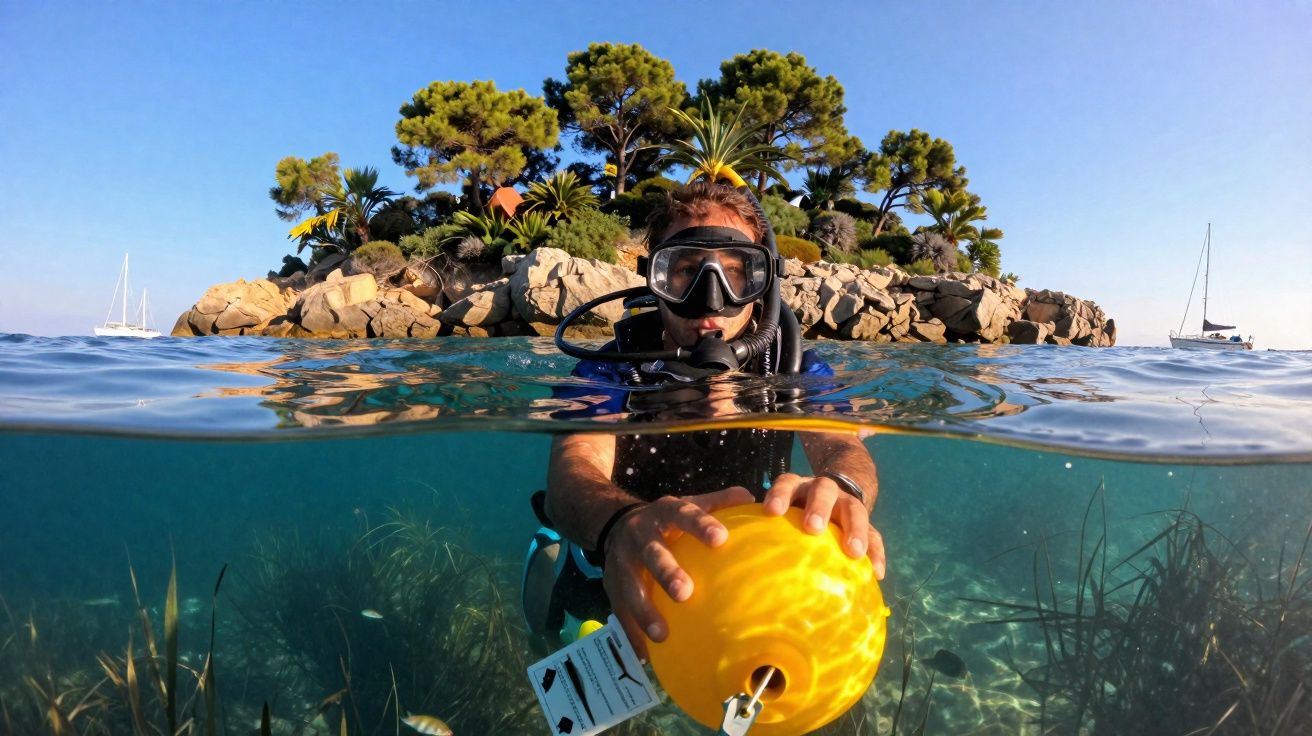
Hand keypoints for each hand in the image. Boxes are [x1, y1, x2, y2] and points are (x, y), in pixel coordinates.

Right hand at [602, 486, 753, 657]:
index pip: (683, 513)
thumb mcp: (686, 504)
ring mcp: (621, 560)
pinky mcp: (610, 585)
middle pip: (652, 552)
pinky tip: (645, 655)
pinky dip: (631, 633)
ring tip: (661, 635)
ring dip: (644, 611)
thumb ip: (715, 503)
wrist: (614, 523)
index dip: (700, 525)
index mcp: (663, 512)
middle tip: (685, 593)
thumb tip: (750, 497)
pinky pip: (619, 611)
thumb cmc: (665, 520)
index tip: (720, 539)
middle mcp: (639, 534)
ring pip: (630, 586)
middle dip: (666, 572)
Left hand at [763, 473, 885, 579]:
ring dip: (854, 529)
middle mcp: (824, 490)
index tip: (771, 512)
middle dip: (819, 507)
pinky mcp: (865, 522)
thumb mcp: (780, 514)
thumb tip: (727, 558)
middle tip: (812, 527)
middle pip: (823, 490)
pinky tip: (875, 573)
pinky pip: (875, 535)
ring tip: (853, 552)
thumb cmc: (792, 517)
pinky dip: (876, 553)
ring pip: (854, 509)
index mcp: (798, 487)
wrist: (835, 496)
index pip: (787, 483)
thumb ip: (761, 531)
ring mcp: (847, 503)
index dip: (779, 495)